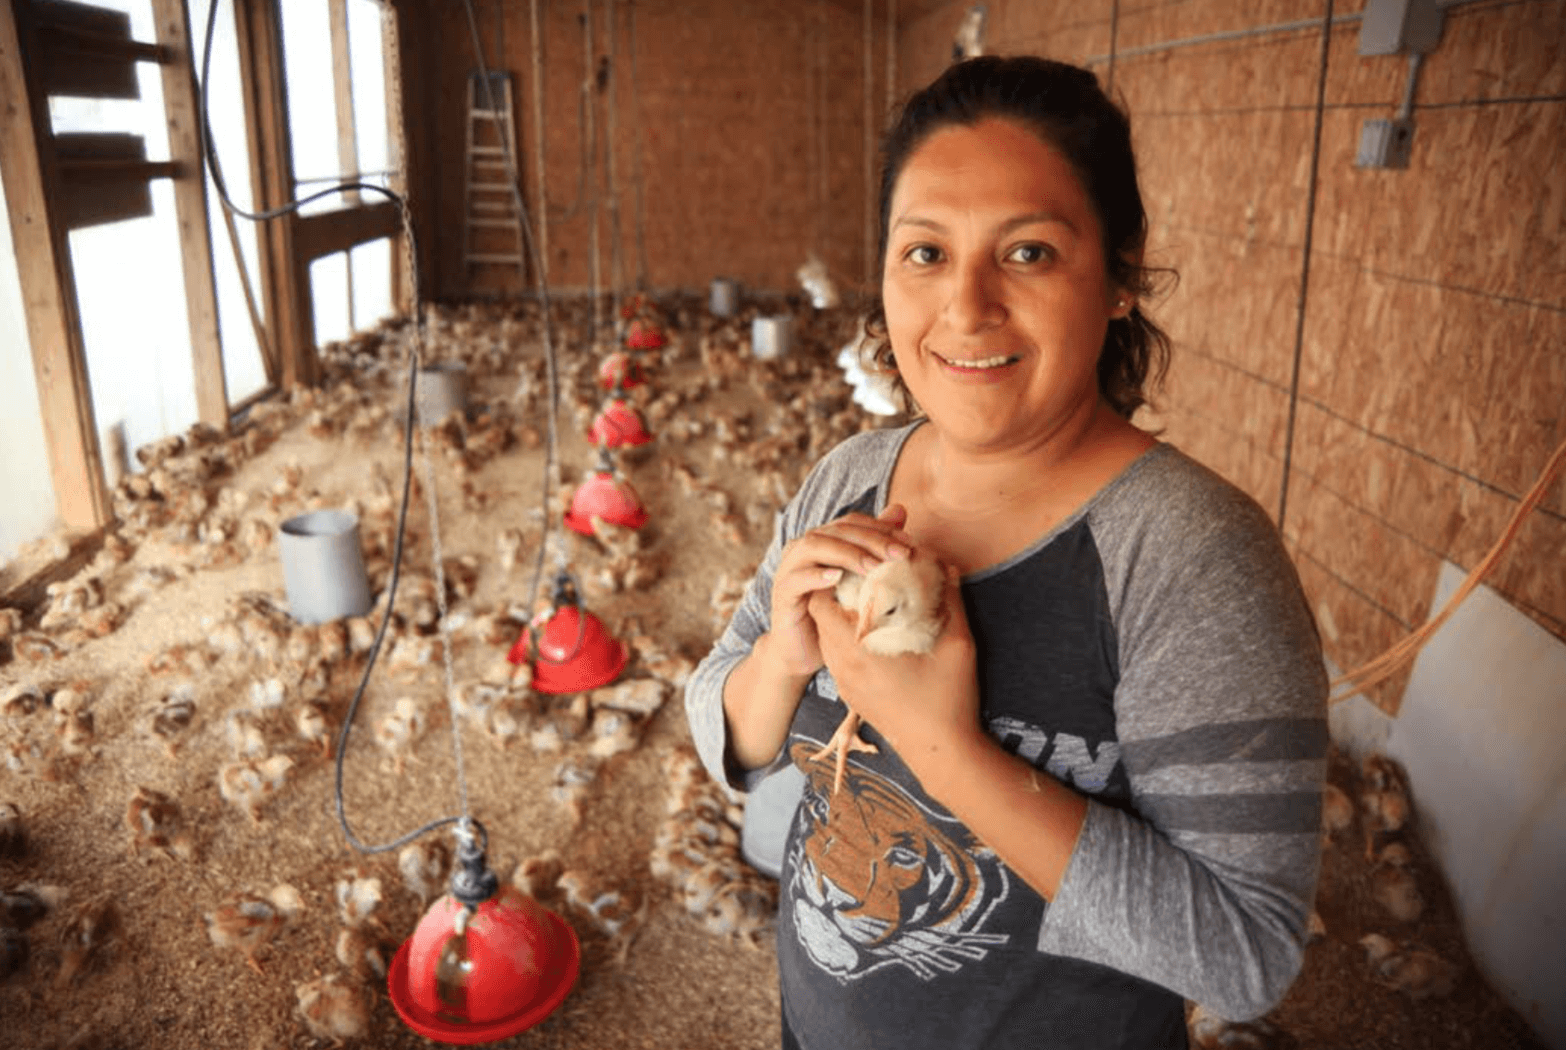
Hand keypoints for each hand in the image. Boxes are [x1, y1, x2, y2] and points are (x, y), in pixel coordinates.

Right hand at [767, 504, 912, 676]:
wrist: (803, 651)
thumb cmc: (835, 615)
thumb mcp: (861, 582)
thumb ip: (877, 548)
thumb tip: (901, 511)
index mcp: (823, 540)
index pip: (853, 523)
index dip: (881, 529)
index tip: (909, 545)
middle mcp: (803, 548)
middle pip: (838, 531)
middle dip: (872, 540)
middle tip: (900, 555)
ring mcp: (789, 568)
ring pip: (815, 546)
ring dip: (847, 554)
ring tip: (874, 568)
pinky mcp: (782, 592)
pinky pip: (797, 578)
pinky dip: (816, 575)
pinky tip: (837, 578)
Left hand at [808, 565, 980, 777]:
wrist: (941, 754)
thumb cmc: (950, 698)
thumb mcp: (958, 644)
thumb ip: (949, 600)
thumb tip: (944, 565)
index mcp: (860, 652)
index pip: (821, 604)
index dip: (834, 581)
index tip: (859, 569)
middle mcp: (844, 667)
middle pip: (820, 619)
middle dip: (836, 596)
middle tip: (865, 580)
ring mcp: (845, 684)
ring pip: (826, 640)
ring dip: (840, 619)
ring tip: (870, 605)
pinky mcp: (851, 696)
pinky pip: (836, 658)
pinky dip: (846, 641)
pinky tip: (876, 637)